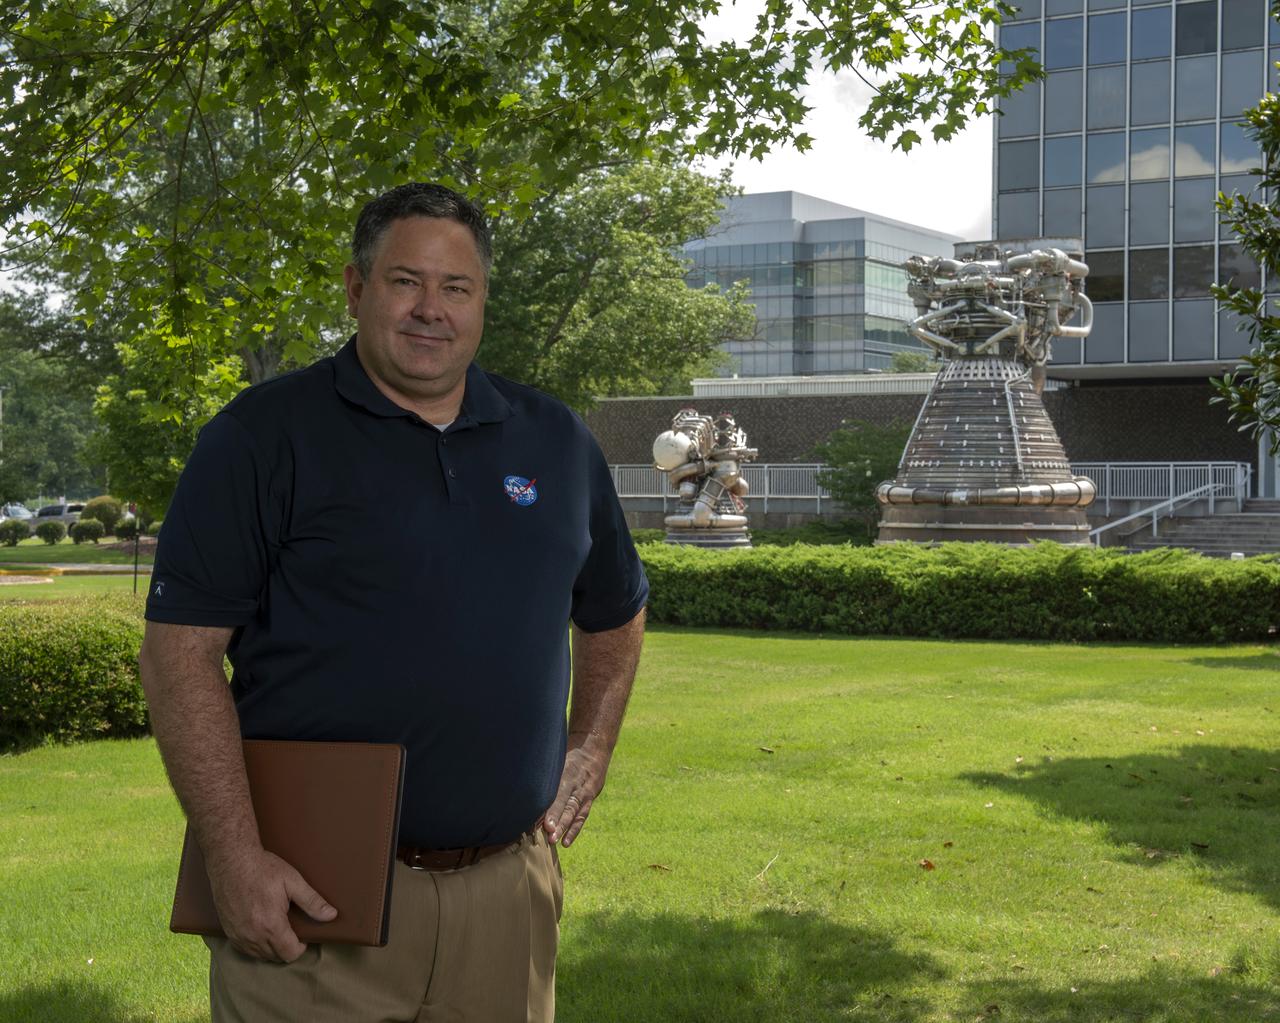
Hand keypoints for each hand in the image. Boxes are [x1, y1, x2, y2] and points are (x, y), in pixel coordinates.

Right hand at [205, 845, 336, 961]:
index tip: (303, 935)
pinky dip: (256, 945)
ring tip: (278, 928)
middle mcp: (252, 935)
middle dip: (287, 948)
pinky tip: (261, 929)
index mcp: (271, 925)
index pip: (290, 954)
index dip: (301, 947)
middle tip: (292, 930)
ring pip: (260, 956)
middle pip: (276, 957)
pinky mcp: (228, 932)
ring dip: (272, 948)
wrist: (232, 860)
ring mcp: (238, 935)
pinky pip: (245, 950)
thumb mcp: (293, 881)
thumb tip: (331, 915)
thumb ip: (312, 901)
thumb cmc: (263, 868)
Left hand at [543, 734, 610, 847]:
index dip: (553, 808)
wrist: (594, 747)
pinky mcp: (589, 798)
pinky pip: (582, 816)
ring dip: (564, 827)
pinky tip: (565, 842)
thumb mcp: (557, 756)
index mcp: (568, 771)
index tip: (545, 821)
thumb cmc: (568, 752)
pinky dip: (574, 830)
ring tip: (554, 841)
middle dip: (558, 820)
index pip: (559, 792)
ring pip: (574, 812)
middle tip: (549, 834)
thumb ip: (544, 771)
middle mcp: (577, 784)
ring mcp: (585, 792)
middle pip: (567, 804)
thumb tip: (521, 786)